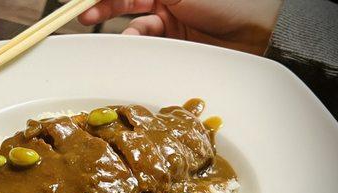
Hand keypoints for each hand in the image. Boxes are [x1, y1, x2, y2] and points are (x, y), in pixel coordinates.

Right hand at [79, 0, 281, 54]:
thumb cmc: (223, 0)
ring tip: (130, 36)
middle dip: (104, 8)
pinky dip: (141, 43)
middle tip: (84, 16)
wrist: (252, 31)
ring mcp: (169, 22)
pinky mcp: (173, 43)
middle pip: (126, 3)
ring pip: (136, 25)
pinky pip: (149, 42)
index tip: (85, 2)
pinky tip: (140, 43)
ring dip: (129, 30)